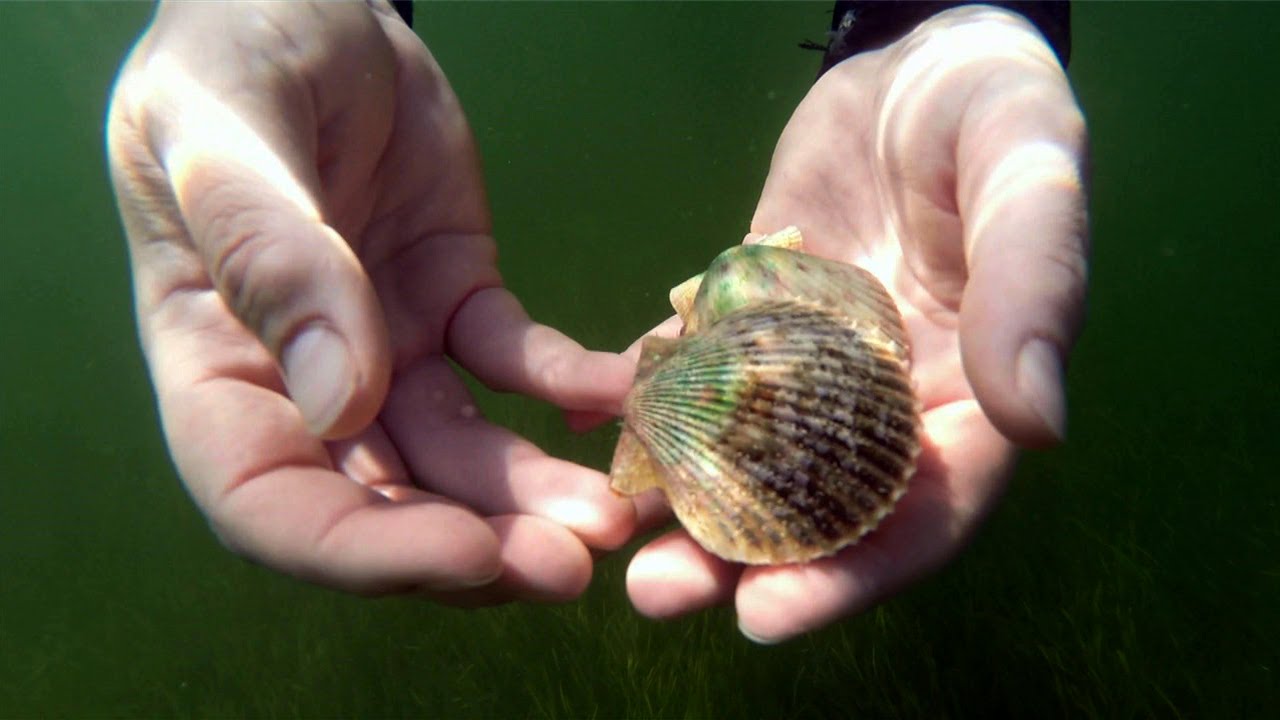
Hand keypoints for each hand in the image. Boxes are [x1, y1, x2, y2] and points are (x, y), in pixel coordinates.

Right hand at [107, 1, 635, 602]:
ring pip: (465, 450)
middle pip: (385, 499)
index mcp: (216, 363)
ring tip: (619, 512)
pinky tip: (627, 387)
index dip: (360, 550)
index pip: (270, 500)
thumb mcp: (226, 140)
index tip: (463, 554)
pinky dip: (572, 384)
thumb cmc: (233, 60)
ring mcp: (389, 346)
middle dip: (478, 544)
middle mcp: (303, 379)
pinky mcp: (458, 302)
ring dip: (537, 489)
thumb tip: (335, 403)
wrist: (309, 4)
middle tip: (576, 562)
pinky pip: (519, 361)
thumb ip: (272, 261)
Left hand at [621, 6, 1087, 640]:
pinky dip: (645, 399)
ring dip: (678, 500)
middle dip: (738, 558)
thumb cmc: (996, 112)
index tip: (767, 616)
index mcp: (967, 397)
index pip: (918, 513)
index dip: (850, 574)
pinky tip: (583, 423)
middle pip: (814, 505)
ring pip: (745, 451)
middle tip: (656, 593)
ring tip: (606, 534)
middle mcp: (883, 401)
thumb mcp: (1028, 182)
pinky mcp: (750, 314)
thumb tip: (1036, 423)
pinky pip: (697, 368)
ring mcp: (809, 363)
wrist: (921, 57)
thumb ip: (1033, 291)